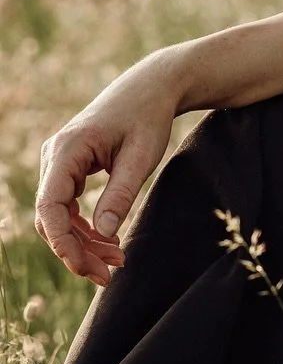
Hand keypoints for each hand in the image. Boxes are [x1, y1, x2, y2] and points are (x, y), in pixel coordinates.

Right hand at [34, 48, 189, 286]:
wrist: (152, 88)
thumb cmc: (148, 117)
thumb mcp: (142, 156)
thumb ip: (121, 194)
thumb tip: (105, 235)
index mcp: (67, 150)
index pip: (49, 206)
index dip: (62, 241)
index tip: (85, 267)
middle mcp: (54, 156)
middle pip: (50, 217)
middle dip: (75, 250)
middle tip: (108, 275)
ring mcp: (59, 163)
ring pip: (58, 216)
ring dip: (82, 242)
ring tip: (115, 263)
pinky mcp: (70, 168)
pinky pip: (68, 207)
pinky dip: (86, 228)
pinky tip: (109, 243)